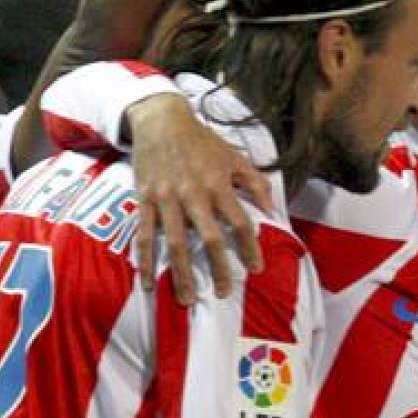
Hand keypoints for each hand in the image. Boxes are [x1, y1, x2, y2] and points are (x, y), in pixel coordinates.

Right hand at [124, 92, 270, 303]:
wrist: (161, 119)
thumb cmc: (202, 140)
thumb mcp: (234, 156)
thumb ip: (255, 183)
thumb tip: (272, 210)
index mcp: (218, 183)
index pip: (239, 221)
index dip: (249, 246)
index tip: (256, 268)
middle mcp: (194, 193)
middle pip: (210, 237)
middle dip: (218, 268)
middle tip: (223, 292)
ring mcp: (167, 198)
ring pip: (176, 243)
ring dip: (182, 273)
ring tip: (187, 299)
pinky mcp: (145, 199)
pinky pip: (145, 236)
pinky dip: (146, 261)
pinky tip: (149, 283)